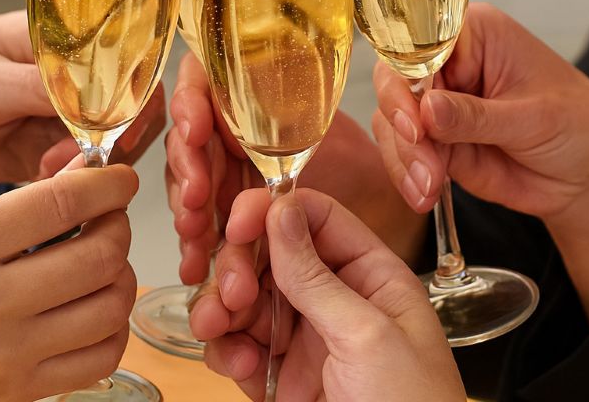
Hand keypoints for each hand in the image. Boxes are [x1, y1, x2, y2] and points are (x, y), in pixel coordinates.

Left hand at [0, 11, 165, 210]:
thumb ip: (34, 85)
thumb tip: (91, 96)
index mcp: (64, 35)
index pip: (126, 51)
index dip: (134, 86)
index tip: (117, 121)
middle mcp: (81, 71)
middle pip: (136, 98)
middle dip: (116, 135)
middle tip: (76, 158)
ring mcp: (78, 113)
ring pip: (124, 138)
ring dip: (94, 161)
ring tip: (47, 168)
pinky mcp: (69, 150)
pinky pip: (97, 166)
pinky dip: (78, 180)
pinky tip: (43, 176)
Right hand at [0, 165, 139, 401]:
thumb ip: (7, 214)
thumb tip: (79, 185)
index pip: (61, 204)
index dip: (105, 184)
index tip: (118, 177)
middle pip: (98, 255)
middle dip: (118, 227)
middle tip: (111, 219)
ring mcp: (4, 356)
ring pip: (109, 307)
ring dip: (120, 276)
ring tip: (105, 264)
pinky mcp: (14, 394)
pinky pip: (97, 359)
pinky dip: (111, 329)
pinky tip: (95, 310)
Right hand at [203, 189, 463, 401]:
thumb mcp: (367, 336)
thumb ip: (316, 275)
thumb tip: (281, 210)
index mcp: (371, 276)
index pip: (315, 218)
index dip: (271, 212)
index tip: (238, 223)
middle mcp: (336, 301)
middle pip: (269, 255)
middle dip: (239, 267)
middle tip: (232, 293)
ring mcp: (306, 340)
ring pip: (244, 300)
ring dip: (221, 309)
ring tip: (217, 327)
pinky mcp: (281, 378)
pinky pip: (237, 347)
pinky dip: (225, 350)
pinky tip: (235, 365)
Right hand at [373, 2, 588, 322]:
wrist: (588, 178)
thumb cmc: (578, 127)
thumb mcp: (534, 118)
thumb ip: (476, 116)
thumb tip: (426, 110)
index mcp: (474, 34)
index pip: (420, 44)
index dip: (407, 80)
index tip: (414, 122)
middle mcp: (448, 63)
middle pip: (396, 82)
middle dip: (402, 127)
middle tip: (425, 165)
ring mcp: (436, 103)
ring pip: (391, 121)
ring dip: (405, 158)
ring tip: (430, 188)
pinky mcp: (433, 139)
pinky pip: (401, 151)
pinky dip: (407, 174)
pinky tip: (425, 195)